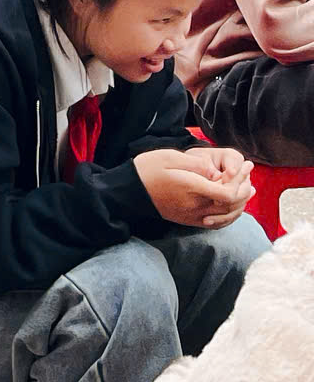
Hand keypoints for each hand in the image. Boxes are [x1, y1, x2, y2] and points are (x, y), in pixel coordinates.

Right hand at [135, 146, 254, 227]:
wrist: (131, 191)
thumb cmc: (148, 169)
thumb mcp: (169, 158)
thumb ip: (195, 164)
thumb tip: (215, 171)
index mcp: (192, 189)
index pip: (228, 192)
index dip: (241, 180)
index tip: (247, 165)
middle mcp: (196, 206)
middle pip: (232, 204)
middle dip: (245, 188)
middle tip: (250, 172)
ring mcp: (194, 216)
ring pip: (227, 214)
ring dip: (242, 201)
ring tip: (248, 187)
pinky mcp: (190, 220)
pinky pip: (217, 223)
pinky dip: (230, 215)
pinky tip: (234, 205)